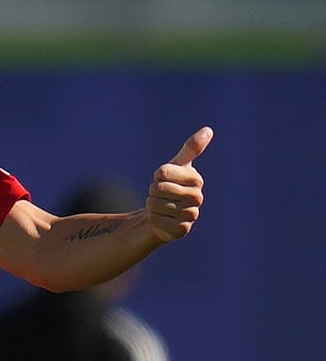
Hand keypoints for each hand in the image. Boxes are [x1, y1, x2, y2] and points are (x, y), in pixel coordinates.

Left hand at [147, 126, 212, 242]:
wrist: (162, 213)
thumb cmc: (170, 186)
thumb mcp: (177, 165)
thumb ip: (191, 148)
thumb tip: (209, 130)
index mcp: (196, 180)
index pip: (163, 173)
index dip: (157, 175)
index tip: (163, 178)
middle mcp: (197, 198)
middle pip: (159, 189)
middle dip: (153, 191)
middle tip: (161, 194)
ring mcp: (191, 215)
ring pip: (155, 205)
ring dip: (152, 205)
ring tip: (161, 206)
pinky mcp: (181, 231)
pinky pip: (156, 220)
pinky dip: (153, 219)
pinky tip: (161, 219)